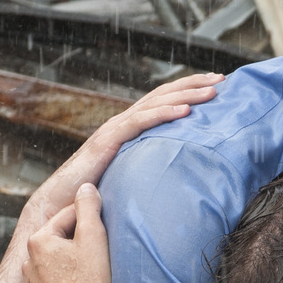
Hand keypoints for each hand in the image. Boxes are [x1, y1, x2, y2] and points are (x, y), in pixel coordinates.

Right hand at [15, 73, 219, 236]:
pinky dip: (163, 115)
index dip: (189, 91)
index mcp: (129, 128)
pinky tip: (185, 112)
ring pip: (155, 104)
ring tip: (213, 91)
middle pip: (163, 95)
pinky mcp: (108, 142)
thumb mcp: (130, 176)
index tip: (216, 86)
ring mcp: (114, 130)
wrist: (60, 203)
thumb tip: (178, 176)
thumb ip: (149, 168)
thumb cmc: (93, 195)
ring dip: (186, 96)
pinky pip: (139, 124)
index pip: (163, 101)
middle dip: (194, 85)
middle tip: (223, 79)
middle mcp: (122, 123)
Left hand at [23, 183, 126, 282]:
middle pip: (61, 239)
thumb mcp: (94, 238)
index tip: (106, 226)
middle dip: (79, 242)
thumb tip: (86, 188)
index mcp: (39, 240)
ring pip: (56, 263)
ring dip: (72, 263)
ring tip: (93, 273)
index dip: (91, 218)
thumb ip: (89, 207)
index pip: (69, 216)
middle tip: (102, 251)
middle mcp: (27, 261)